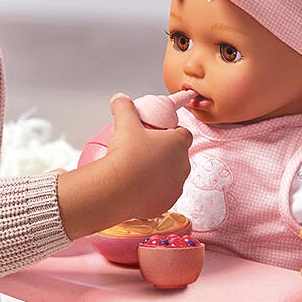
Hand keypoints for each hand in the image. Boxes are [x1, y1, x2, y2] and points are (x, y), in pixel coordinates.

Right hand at [105, 94, 192, 218]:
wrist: (118, 189)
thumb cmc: (126, 156)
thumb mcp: (125, 123)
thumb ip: (124, 107)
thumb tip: (119, 98)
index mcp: (178, 144)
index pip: (184, 134)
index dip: (173, 132)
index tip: (159, 133)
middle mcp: (183, 165)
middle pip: (178, 156)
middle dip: (166, 154)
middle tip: (145, 151)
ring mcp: (176, 186)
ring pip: (172, 177)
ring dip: (161, 174)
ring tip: (140, 171)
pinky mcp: (166, 203)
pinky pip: (162, 195)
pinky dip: (153, 192)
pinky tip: (138, 188)